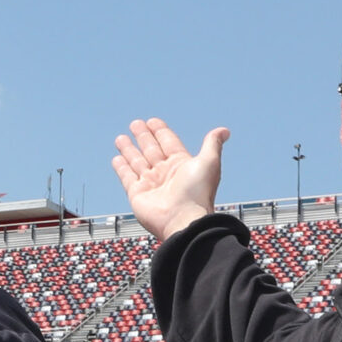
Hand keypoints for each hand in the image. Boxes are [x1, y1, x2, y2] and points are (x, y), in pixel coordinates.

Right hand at [110, 119, 229, 241]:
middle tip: (135, 124)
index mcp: (181, 164)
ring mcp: (151, 184)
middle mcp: (165, 173)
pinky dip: (121, 168)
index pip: (168, 143)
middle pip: (151, 149)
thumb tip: (224, 131)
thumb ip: (212, 143)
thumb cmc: (198, 193)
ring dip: (129, 149)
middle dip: (143, 136)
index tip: (152, 121)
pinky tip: (117, 159)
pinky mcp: (137, 194)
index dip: (160, 131)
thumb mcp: (209, 162)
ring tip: (121, 138)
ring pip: (137, 161)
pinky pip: (127, 177)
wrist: (183, 220)